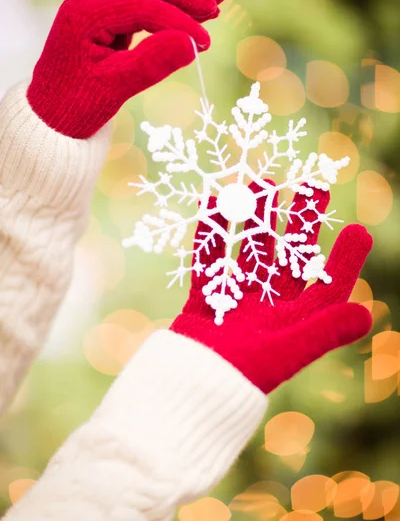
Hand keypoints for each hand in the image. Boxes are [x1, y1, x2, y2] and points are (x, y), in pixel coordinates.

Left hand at [27, 0, 227, 138]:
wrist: (52, 118)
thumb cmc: (77, 106)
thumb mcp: (114, 90)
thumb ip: (150, 65)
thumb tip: (191, 45)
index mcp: (83, 16)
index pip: (139, 6)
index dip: (176, 21)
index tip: (203, 43)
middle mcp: (87, 3)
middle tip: (215, 4)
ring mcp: (96, 7)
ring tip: (216, 1)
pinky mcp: (107, 18)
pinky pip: (141, 0)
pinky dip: (168, 4)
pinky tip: (194, 12)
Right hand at [171, 185, 372, 393]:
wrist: (188, 391)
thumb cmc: (242, 377)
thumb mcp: (288, 351)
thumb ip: (324, 332)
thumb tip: (367, 315)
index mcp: (293, 321)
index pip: (325, 286)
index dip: (344, 261)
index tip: (359, 229)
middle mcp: (267, 308)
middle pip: (289, 257)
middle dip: (300, 223)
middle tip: (312, 186)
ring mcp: (235, 300)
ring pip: (250, 250)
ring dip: (257, 218)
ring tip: (263, 182)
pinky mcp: (204, 299)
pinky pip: (207, 259)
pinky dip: (209, 232)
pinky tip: (212, 202)